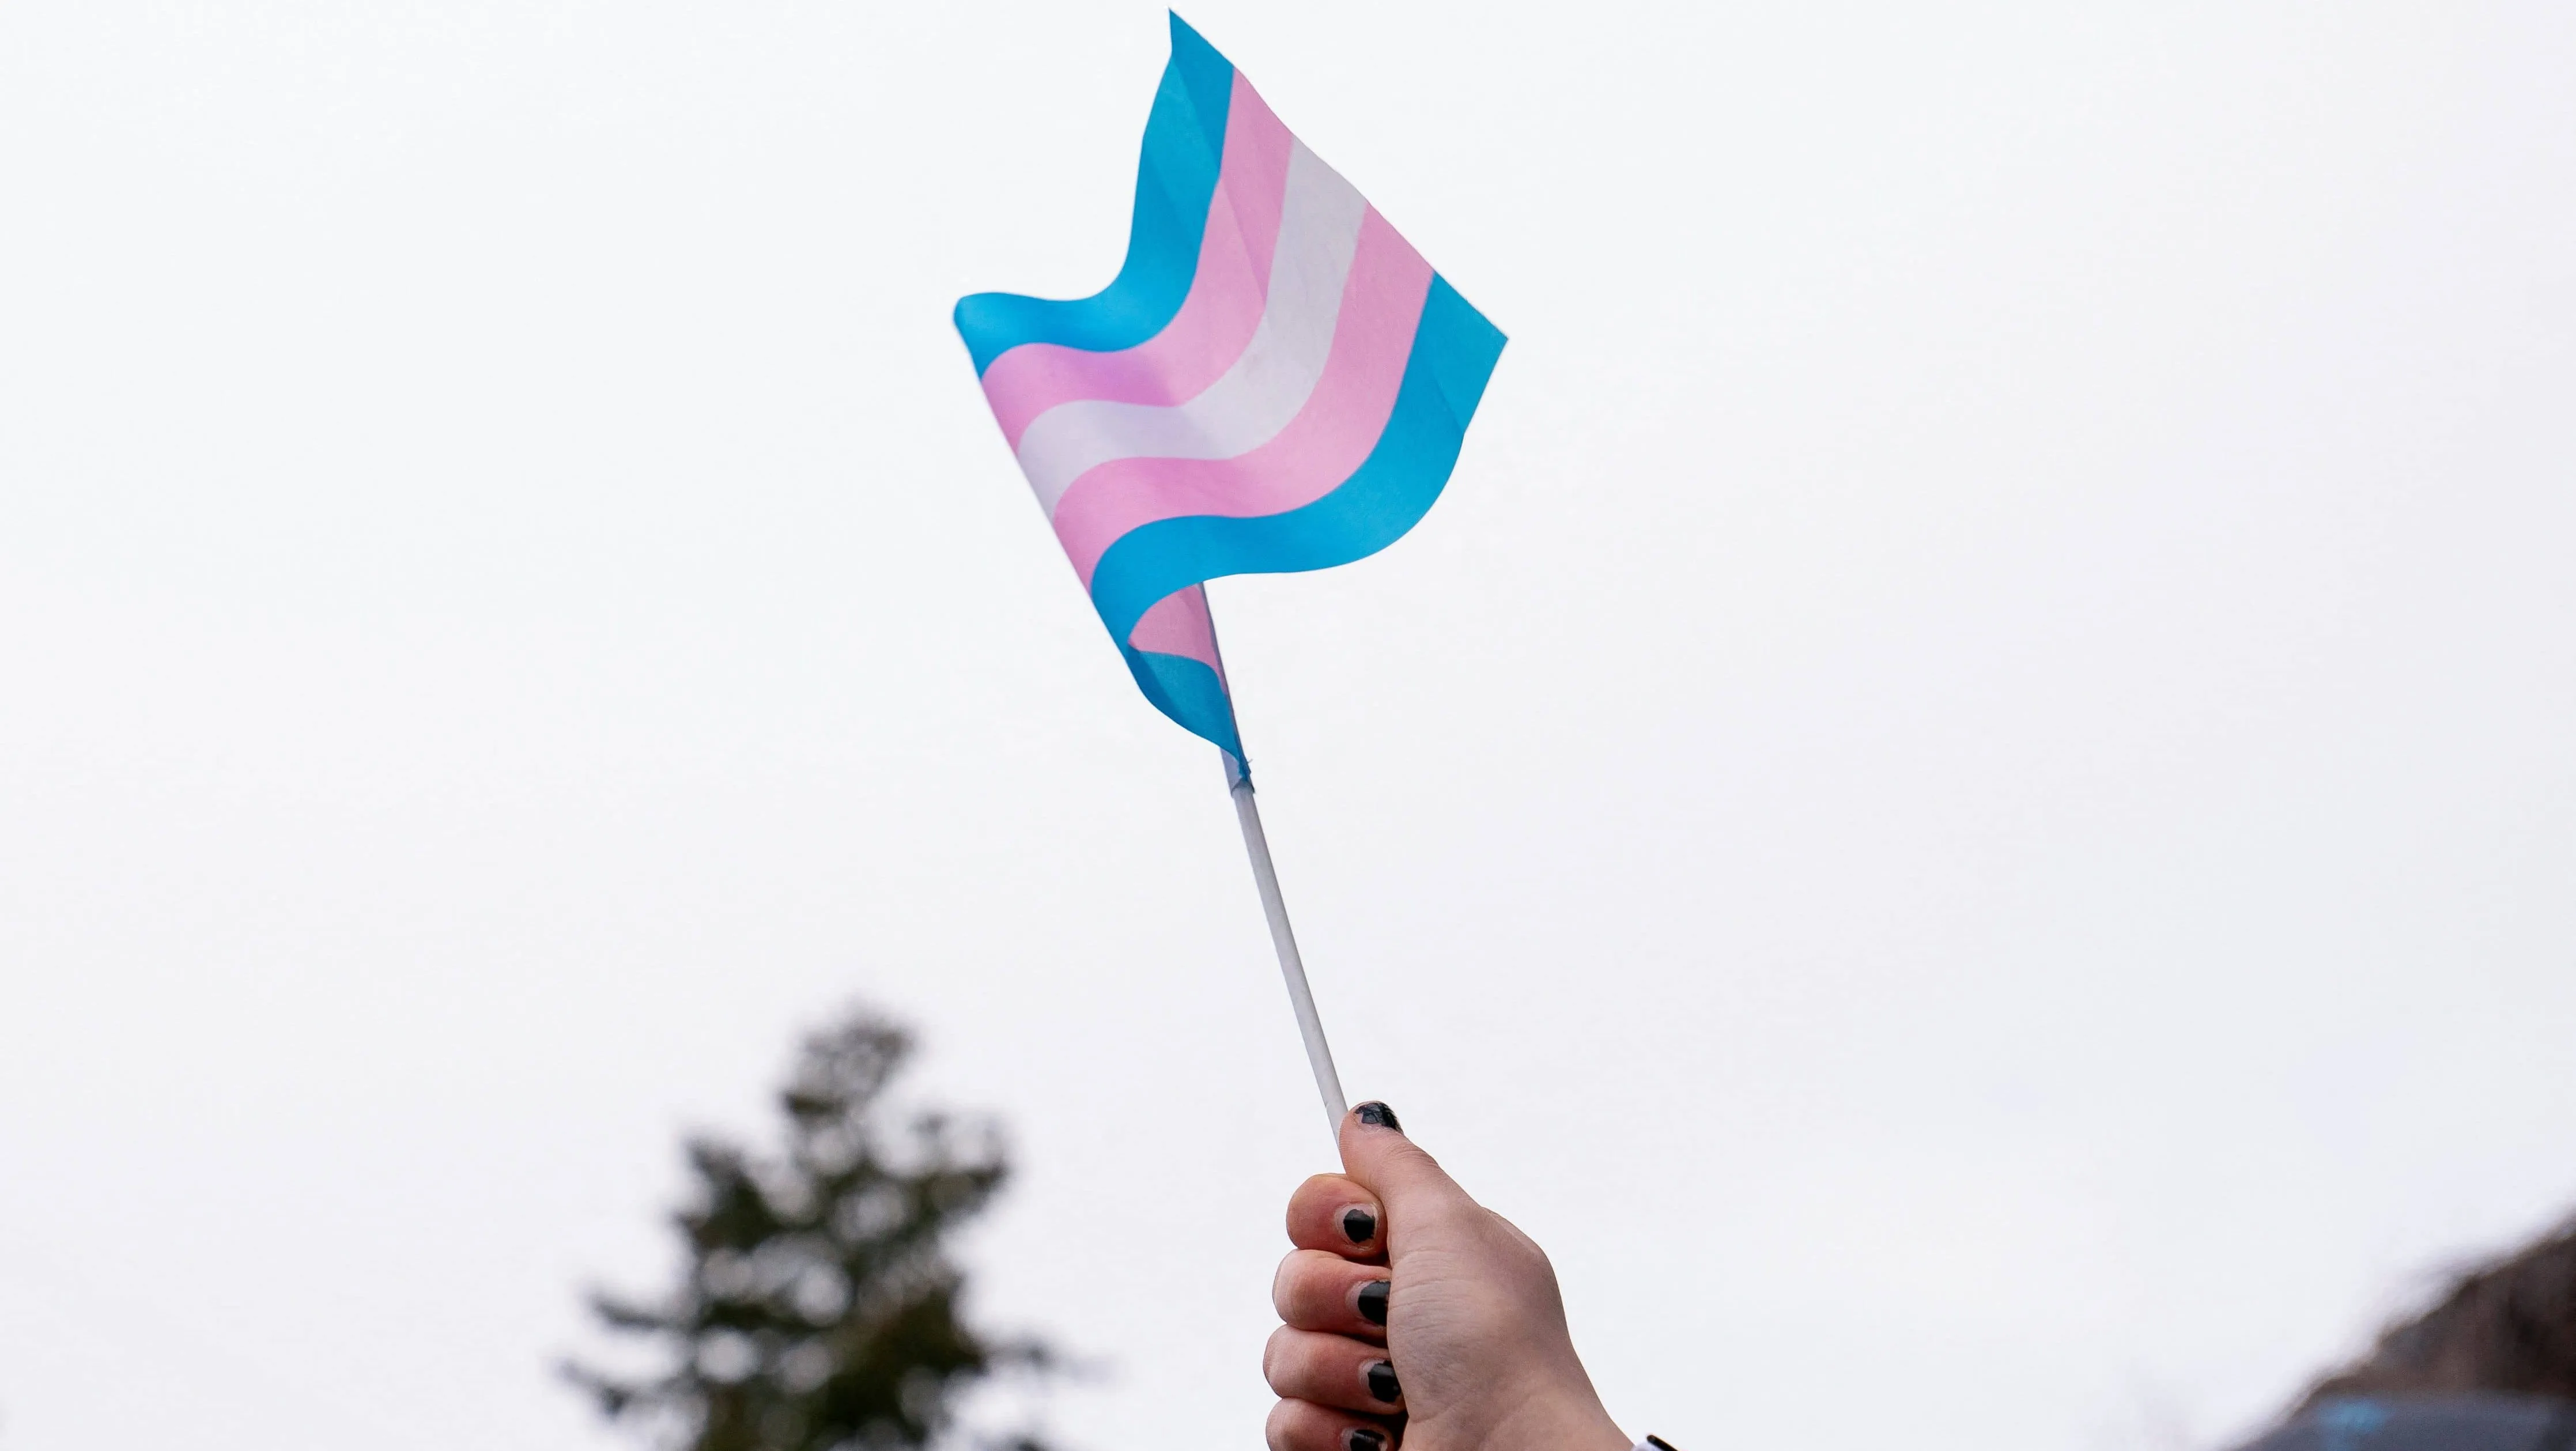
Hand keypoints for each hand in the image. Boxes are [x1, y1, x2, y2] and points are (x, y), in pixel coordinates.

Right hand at [1263, 1102, 1630, 1450]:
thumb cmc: (1498, 1350)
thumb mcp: (1453, 1227)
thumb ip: (1398, 1167)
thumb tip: (1365, 1116)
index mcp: (1424, 1255)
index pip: (1322, 1208)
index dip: (1330, 1218)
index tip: (1371, 1232)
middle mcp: (1394, 1313)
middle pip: (1293, 1277)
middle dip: (1336, 1298)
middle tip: (1391, 1317)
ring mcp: (1365, 1380)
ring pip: (1282, 1351)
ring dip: (1339, 1368)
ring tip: (1398, 1388)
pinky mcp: (1341, 1440)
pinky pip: (1282, 1419)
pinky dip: (1330, 1428)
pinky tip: (1380, 1434)